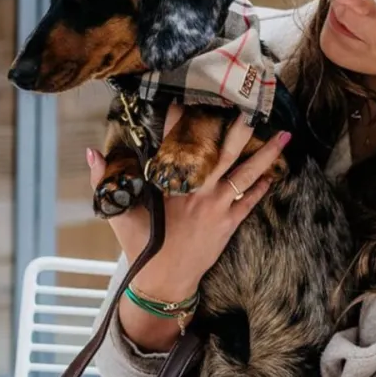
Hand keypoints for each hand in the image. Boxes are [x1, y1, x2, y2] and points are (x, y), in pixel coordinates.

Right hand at [87, 103, 290, 350]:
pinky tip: (275, 173)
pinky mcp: (228, 224)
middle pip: (222, 152)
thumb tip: (91, 152)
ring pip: (245, 174)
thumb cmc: (141, 244)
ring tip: (284, 135)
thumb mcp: (117, 212)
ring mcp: (215, 206)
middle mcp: (196, 190)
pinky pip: (249, 201)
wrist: (163, 281)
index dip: (183, 116)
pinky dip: (262, 187)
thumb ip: (101, 180)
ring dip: (266, 154)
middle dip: (240, 128)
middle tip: (255, 106)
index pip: (176, 141)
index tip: (193, 95)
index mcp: (168, 183)